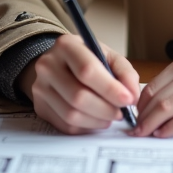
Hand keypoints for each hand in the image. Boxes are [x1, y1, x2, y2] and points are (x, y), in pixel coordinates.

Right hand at [19, 33, 139, 134]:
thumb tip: (132, 96)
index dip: (110, 89)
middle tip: (121, 112)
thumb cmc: (87, 59)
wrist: (58, 64)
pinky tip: (96, 119)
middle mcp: (48, 65)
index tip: (128, 99)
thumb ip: (125, 73)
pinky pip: (65, 125)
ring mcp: (40, 87)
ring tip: (110, 116)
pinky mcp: (40, 107)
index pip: (87, 70)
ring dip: (97, 121)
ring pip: (71, 114)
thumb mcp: (107, 55)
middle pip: (78, 96)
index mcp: (66, 45)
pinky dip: (86, 127)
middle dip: (106, 109)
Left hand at [132, 54, 172, 137]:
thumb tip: (152, 108)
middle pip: (159, 96)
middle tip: (134, 132)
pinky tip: (164, 134)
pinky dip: (172, 127)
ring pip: (170, 105)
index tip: (133, 120)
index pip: (154, 85)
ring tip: (144, 135)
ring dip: (153, 123)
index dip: (140, 105)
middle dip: (143, 117)